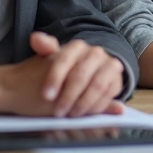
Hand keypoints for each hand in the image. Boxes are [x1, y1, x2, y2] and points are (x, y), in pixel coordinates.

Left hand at [0, 32, 125, 116]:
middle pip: (80, 75)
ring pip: (96, 86)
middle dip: (68, 96)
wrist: (92, 72)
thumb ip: (44, 47)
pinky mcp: (117, 79)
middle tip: (58, 112)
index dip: (55, 78)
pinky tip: (85, 114)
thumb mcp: (54, 57)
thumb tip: (35, 37)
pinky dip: (96, 107)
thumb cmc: (68, 68)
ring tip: (71, 115)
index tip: (46, 96)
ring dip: (83, 104)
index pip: (64, 60)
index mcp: (77, 47)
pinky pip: (108, 95)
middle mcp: (95, 53)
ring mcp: (109, 65)